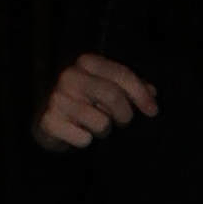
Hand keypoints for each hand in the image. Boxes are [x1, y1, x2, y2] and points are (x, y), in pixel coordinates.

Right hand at [33, 55, 156, 150]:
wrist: (49, 122)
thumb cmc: (85, 102)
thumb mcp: (107, 88)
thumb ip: (130, 87)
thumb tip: (152, 93)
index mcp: (87, 62)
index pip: (122, 75)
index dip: (141, 95)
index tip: (153, 111)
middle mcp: (70, 76)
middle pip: (112, 96)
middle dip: (125, 114)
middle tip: (122, 122)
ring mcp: (57, 98)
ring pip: (101, 122)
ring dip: (104, 130)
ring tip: (95, 126)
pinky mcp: (49, 121)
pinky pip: (84, 139)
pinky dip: (86, 141)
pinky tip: (79, 133)